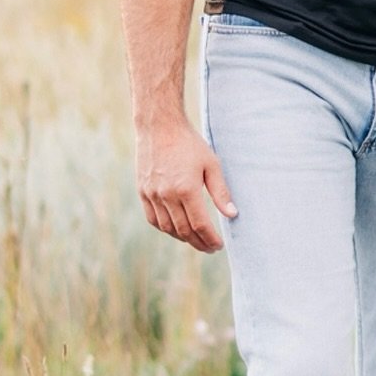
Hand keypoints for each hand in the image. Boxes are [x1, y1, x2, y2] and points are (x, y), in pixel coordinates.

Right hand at [135, 115, 236, 252]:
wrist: (159, 127)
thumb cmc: (189, 144)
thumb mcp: (212, 164)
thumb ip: (221, 192)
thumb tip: (232, 214)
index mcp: (186, 189)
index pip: (200, 225)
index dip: (210, 239)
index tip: (218, 245)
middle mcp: (167, 195)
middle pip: (183, 230)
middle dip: (198, 243)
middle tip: (210, 248)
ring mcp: (152, 194)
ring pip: (167, 227)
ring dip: (182, 238)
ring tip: (196, 240)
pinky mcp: (143, 192)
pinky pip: (153, 219)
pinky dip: (165, 228)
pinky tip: (176, 230)